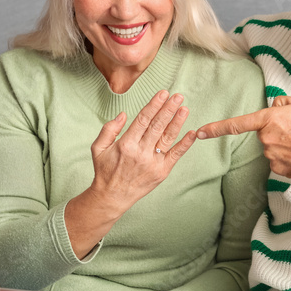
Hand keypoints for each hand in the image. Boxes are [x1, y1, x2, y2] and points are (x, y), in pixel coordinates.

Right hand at [88, 90, 196, 211]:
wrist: (113, 197)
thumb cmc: (105, 171)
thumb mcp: (98, 148)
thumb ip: (109, 129)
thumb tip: (123, 114)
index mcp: (126, 144)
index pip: (143, 120)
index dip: (154, 105)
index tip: (163, 93)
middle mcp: (140, 152)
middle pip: (157, 126)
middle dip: (168, 109)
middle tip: (178, 96)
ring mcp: (153, 163)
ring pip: (168, 138)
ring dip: (177, 122)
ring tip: (185, 108)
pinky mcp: (162, 172)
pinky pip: (175, 155)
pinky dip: (185, 144)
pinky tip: (192, 133)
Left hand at [196, 96, 290, 177]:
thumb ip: (282, 104)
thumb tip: (274, 109)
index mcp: (270, 119)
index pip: (237, 124)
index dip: (216, 128)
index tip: (199, 132)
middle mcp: (267, 138)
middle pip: (263, 135)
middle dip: (276, 132)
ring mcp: (272, 156)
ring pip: (272, 149)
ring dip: (284, 146)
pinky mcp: (279, 170)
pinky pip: (279, 162)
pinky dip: (288, 159)